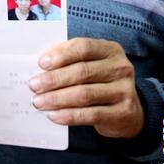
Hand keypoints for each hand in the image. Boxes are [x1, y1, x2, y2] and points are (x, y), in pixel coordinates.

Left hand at [28, 38, 143, 138]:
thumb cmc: (100, 82)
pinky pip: (90, 114)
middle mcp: (120, 68)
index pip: (83, 47)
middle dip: (54, 79)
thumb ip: (69, 58)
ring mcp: (124, 91)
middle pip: (82, 71)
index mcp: (111, 50)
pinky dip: (69, 115)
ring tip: (38, 102)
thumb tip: (43, 61)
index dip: (61, 55)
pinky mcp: (122, 113)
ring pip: (84, 94)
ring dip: (57, 98)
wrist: (129, 111)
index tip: (41, 63)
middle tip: (34, 86)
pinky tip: (53, 115)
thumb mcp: (91, 64)